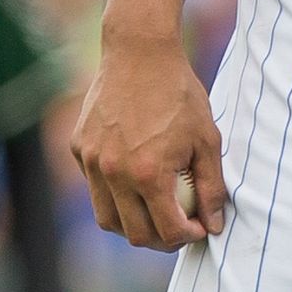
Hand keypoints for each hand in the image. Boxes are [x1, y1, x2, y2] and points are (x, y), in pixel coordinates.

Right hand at [71, 30, 226, 249]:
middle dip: (162, 240)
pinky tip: (135, 177)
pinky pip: (94, 187)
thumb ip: (212, 187)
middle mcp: (113, 173)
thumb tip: (214, 225)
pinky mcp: (77, 147)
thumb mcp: (207, 140)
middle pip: (134, 235)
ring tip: (156, 213)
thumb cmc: (179, 94)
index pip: (168, 231)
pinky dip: (114, 194)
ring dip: (133, 225)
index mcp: (148, 174)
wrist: (139, 52)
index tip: (201, 227)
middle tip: (180, 228)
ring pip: (107, 218)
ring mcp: (90, 161)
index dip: (189, 237)